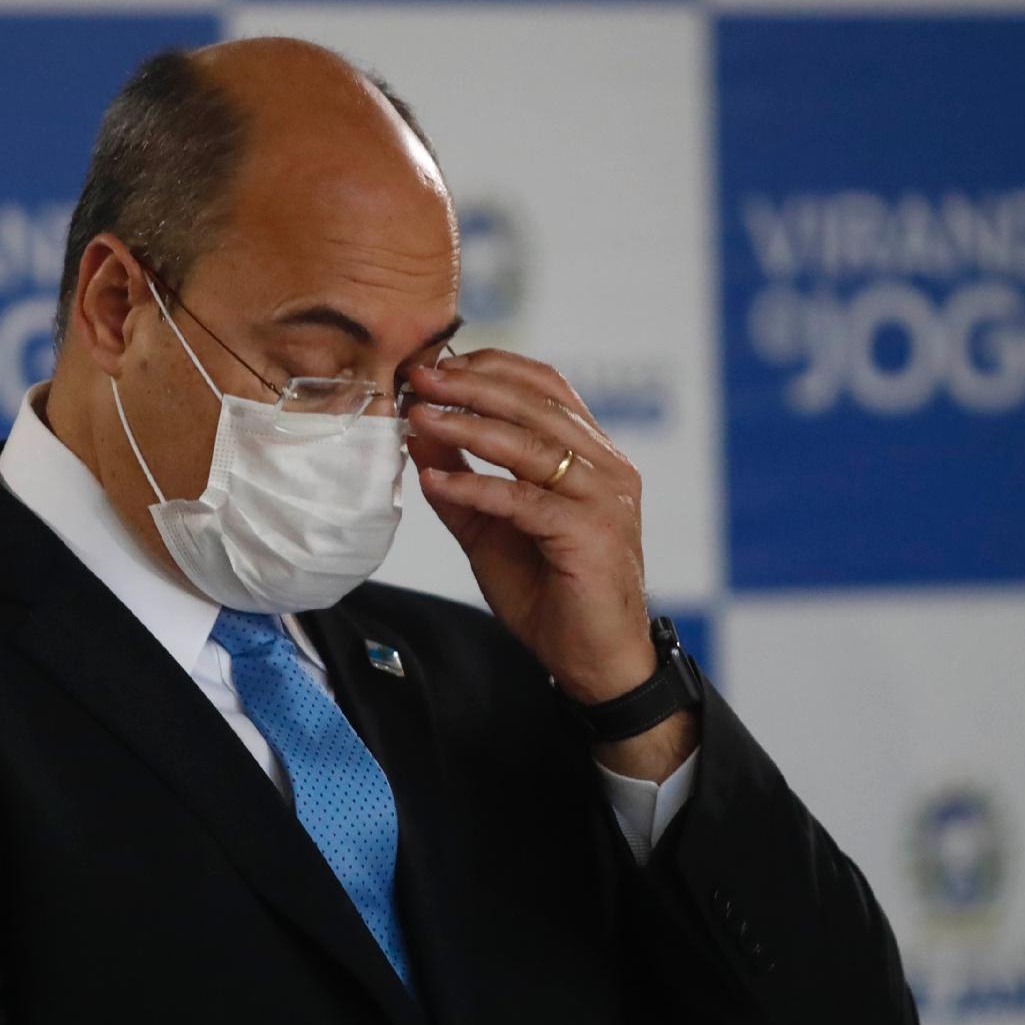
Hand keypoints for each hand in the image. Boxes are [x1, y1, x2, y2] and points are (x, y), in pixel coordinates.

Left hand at [405, 350, 690, 772]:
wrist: (595, 659)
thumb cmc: (550, 592)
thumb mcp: (491, 528)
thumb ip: (460, 482)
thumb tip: (418, 433)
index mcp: (591, 454)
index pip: (546, 387)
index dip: (491, 367)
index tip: (437, 364)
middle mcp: (606, 466)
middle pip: (535, 405)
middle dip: (471, 386)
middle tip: (420, 376)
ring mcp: (604, 497)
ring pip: (530, 445)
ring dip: (468, 427)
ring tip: (420, 418)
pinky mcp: (591, 533)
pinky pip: (524, 500)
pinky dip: (476, 488)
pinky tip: (436, 482)